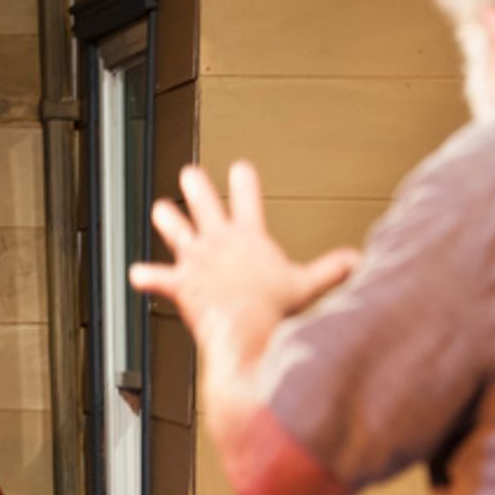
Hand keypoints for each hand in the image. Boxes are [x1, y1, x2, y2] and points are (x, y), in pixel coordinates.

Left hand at [129, 162, 358, 370]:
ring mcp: (197, 260)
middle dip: (196, 187)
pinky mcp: (180, 283)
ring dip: (167, 220)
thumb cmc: (274, 309)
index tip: (239, 167)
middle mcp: (219, 241)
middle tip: (189, 175)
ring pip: (175, 230)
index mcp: (249, 237)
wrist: (246, 327)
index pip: (247, 197)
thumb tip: (359, 262)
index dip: (243, 181)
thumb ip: (331, 270)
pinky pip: (158, 278)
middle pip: (204, 203)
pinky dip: (146, 276)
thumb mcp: (307, 286)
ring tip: (160, 210)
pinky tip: (135, 274)